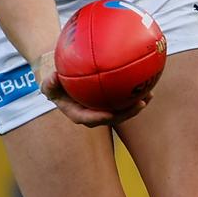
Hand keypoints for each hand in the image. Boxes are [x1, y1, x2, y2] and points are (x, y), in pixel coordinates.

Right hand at [33, 51, 150, 126]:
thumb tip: (53, 77)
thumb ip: (49, 82)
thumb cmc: (54, 81)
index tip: (110, 113)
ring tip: (150, 95)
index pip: (90, 119)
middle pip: (112, 118)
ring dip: (136, 105)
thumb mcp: (48, 82)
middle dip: (127, 113)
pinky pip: (123, 98)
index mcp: (79, 113)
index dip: (101, 118)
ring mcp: (103, 108)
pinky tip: (147, 81)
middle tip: (140, 105)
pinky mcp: (110, 101)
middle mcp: (93, 114)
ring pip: (122, 110)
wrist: (61, 79)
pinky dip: (134, 93)